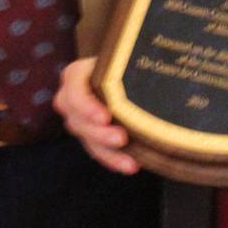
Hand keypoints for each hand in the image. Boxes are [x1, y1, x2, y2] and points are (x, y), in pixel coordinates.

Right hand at [53, 56, 140, 174]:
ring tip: (131, 161)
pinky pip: (98, 151)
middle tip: (121, 138)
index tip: (105, 117)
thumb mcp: (126, 61)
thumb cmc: (126, 61)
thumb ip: (133, 69)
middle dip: (99, 133)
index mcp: (76, 75)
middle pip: (77, 120)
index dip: (86, 106)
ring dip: (108, 152)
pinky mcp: (90, 136)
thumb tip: (155, 74)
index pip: (74, 90)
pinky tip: (131, 165)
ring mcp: (79, 119)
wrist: (127, 72)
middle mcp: (71, 98)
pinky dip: (114, 160)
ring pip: (87, 140)